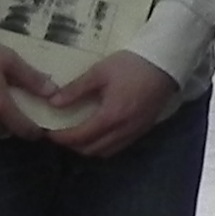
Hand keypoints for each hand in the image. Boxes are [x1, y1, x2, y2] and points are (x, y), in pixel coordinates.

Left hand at [41, 51, 180, 159]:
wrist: (166, 63)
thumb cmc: (132, 64)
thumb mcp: (100, 72)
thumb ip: (76, 89)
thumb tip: (53, 102)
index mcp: (110, 117)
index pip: (79, 137)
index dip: (61, 138)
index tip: (48, 132)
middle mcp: (122, 131)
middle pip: (91, 150)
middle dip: (72, 145)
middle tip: (60, 133)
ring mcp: (135, 132)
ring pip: (105, 152)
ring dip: (89, 147)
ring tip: (78, 133)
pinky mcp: (143, 129)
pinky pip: (118, 146)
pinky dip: (104, 144)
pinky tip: (99, 131)